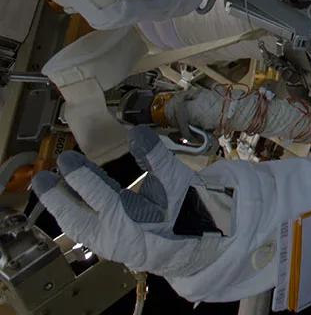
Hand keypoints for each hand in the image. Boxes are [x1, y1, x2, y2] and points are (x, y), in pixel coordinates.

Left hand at [32, 125, 226, 276]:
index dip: (78, 173)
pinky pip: (83, 231)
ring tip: (49, 187)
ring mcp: (108, 244)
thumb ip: (156, 157)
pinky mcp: (109, 246)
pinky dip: (72, 215)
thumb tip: (137, 132)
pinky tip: (70, 202)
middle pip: (72, 216)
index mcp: (129, 219)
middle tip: (42, 177)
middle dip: (54, 196)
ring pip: (74, 226)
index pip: (95, 193)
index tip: (66, 158)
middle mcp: (112, 235)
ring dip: (60, 206)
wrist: (199, 246)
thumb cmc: (190, 215)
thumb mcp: (177, 182)